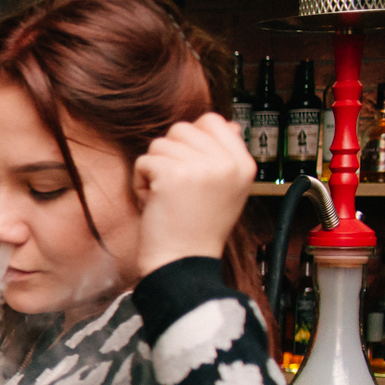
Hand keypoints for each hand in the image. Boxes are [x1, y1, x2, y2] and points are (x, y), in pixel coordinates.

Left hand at [132, 111, 254, 278]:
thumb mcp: (227, 189)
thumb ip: (225, 155)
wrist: (184, 263)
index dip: (190, 140)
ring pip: (159, 144)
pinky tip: (154, 203)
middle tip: (175, 188)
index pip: (213, 121)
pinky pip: (144, 161)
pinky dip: (140, 182)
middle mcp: (227, 163)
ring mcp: (202, 167)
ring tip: (166, 198)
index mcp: (244, 164)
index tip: (188, 168)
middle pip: (182, 129)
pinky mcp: (174, 175)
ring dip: (154, 170)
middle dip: (169, 155)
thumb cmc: (198, 229)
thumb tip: (226, 124)